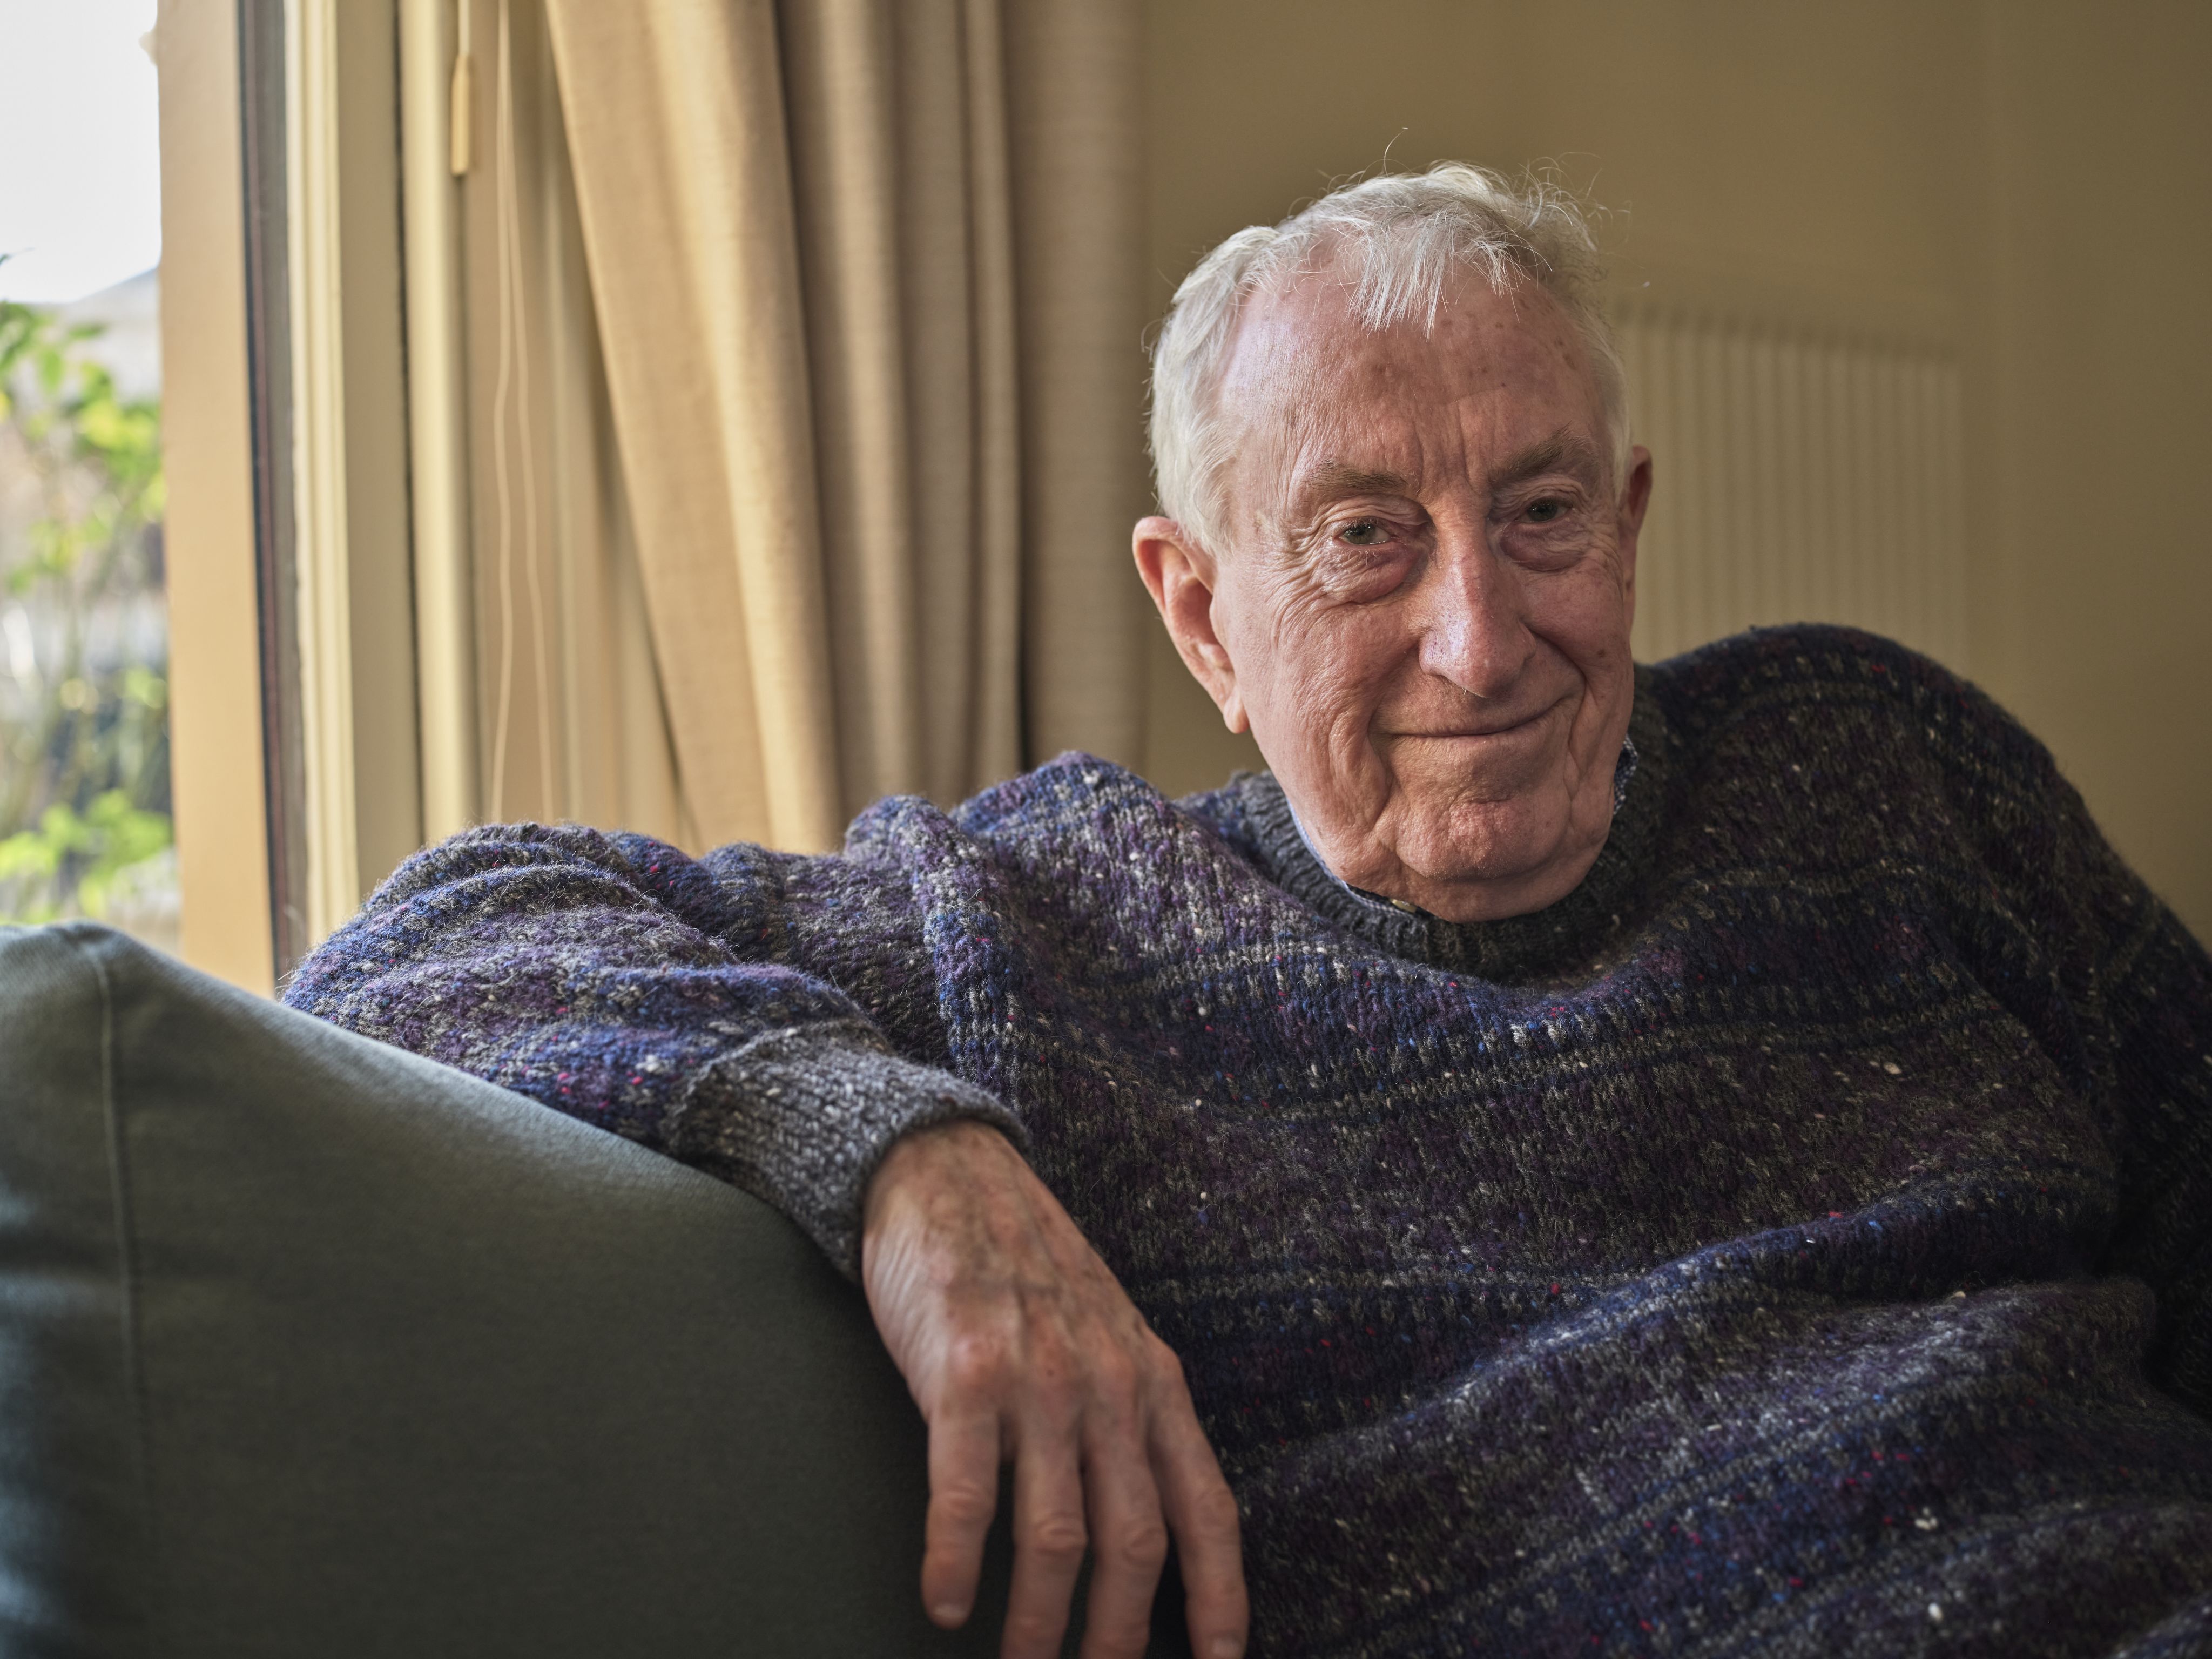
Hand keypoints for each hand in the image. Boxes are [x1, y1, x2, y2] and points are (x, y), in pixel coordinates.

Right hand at [862, 1119, 1247, 1658]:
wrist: (951, 1170)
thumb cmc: (1026, 1264)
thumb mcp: (1110, 1330)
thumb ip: (1133, 1413)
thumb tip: (1144, 1524)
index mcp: (1154, 1378)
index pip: (1209, 1509)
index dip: (1221, 1598)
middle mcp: (1110, 1383)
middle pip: (1136, 1545)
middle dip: (1117, 1638)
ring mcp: (1039, 1378)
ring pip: (1057, 1538)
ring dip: (1038, 1625)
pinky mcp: (965, 1372)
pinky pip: (968, 1496)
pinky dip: (957, 1564)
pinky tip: (943, 1604)